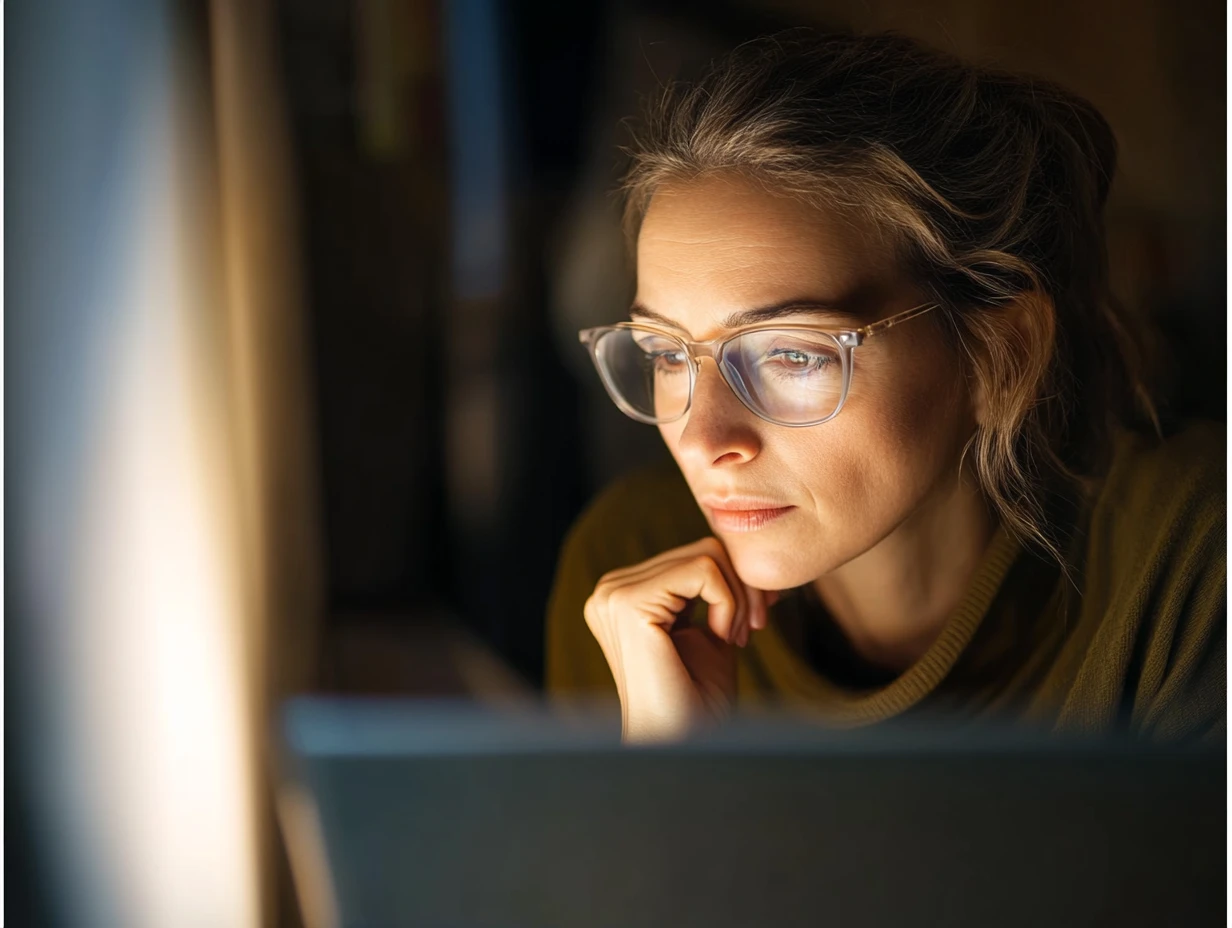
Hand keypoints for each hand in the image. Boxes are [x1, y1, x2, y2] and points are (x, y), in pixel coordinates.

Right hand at [583, 537, 770, 743]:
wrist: (680, 744)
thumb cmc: (696, 700)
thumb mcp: (712, 630)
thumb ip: (723, 592)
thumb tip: (754, 555)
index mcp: (623, 593)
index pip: (693, 555)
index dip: (735, 583)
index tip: (753, 622)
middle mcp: (610, 588)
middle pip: (702, 549)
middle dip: (742, 588)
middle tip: (751, 630)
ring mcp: (613, 593)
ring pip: (707, 554)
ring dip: (738, 598)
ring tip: (734, 638)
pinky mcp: (628, 602)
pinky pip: (703, 570)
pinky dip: (728, 602)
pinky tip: (722, 637)